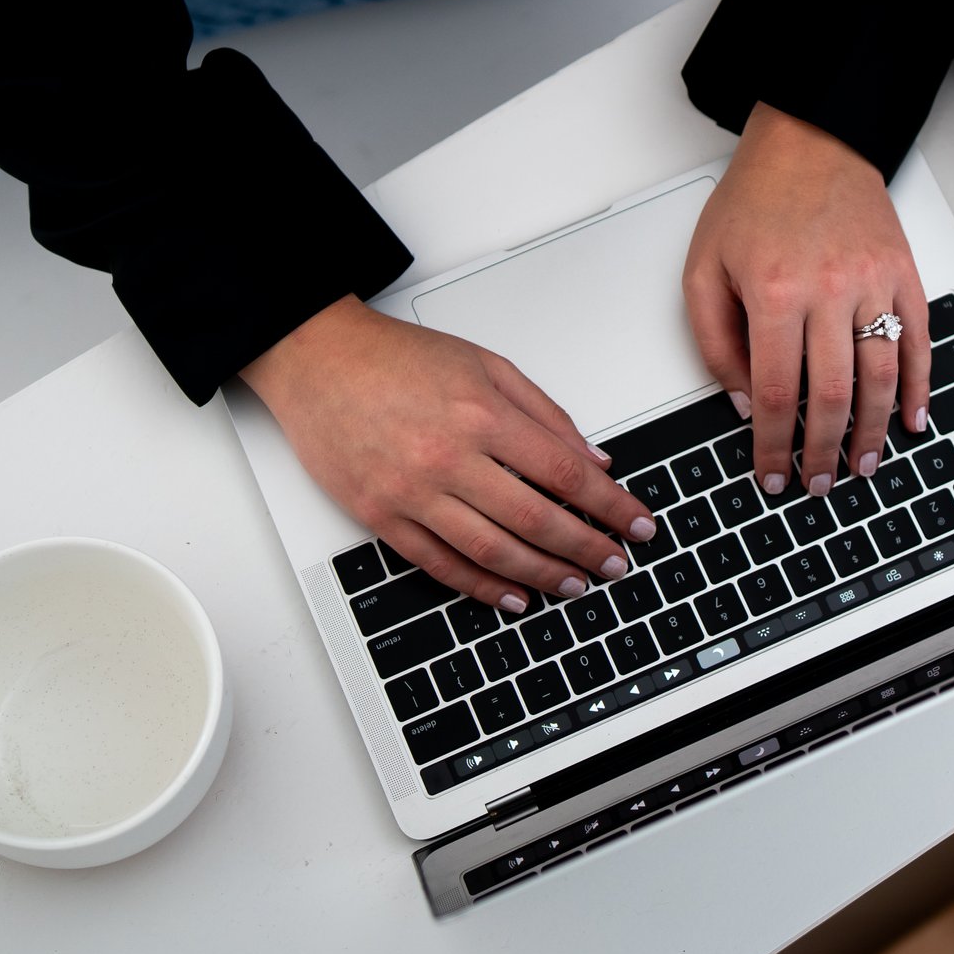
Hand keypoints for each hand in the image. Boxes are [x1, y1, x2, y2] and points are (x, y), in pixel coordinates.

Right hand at [240, 296, 658, 609]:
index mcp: (481, 414)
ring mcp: (411, 493)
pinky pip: (440, 565)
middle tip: (615, 565)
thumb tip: (593, 461)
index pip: (564, 473)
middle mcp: (448, 457)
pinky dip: (482, 587)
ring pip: (492, 551)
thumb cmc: (397, 358)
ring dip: (543, 576)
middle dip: (586, 549)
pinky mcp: (380, 516)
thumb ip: (545, 413)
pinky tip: (514, 596)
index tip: (635, 524)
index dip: (608, 506)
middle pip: (536, 520)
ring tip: (575, 586)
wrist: (317, 360)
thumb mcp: (486, 364)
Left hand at [682, 101, 930, 497]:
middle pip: (834, 396)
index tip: (771, 475)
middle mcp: (830, 290)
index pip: (776, 393)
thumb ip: (714, 341)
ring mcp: (874, 282)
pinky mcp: (904, 274)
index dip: (773, 446)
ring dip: (873, 431)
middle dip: (825, 452)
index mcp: (774, 292)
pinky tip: (912, 419)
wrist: (809, 140)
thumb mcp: (703, 268)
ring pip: (882, 377)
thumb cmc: (754, 200)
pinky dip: (919, 387)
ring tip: (863, 465)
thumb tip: (743, 401)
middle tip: (819, 484)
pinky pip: (920, 342)